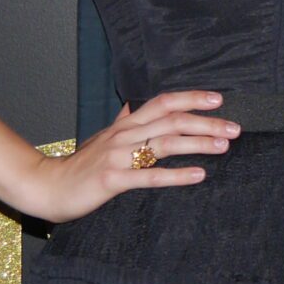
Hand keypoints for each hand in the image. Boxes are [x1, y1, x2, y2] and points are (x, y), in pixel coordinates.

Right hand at [8, 91, 236, 221]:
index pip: (163, 102)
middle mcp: (124, 135)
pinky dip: (177, 175)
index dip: (191, 98)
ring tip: (224, 145)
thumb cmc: (80, 165)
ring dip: (198, 143)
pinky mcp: (112, 180)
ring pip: (165, 144)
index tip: (219, 98)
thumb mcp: (104, 138)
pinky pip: (150, 176)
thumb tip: (134, 106)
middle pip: (171, 121)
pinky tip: (199, 174)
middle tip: (235, 127)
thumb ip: (123, 122)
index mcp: (126, 125)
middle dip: (206, 122)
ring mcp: (118, 156)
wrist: (48, 186)